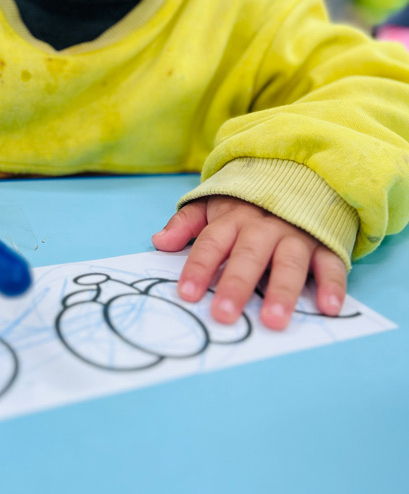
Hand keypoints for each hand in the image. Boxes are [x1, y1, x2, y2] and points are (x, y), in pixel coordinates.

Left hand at [152, 196, 347, 330]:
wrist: (299, 173)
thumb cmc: (248, 202)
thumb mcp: (212, 204)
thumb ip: (186, 223)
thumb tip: (159, 242)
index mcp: (233, 219)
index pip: (212, 244)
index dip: (199, 268)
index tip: (187, 294)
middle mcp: (264, 227)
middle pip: (248, 256)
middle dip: (236, 285)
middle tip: (224, 315)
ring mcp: (297, 234)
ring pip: (288, 262)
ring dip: (281, 291)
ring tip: (272, 320)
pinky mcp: (326, 242)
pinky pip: (331, 263)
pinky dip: (333, 285)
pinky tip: (329, 307)